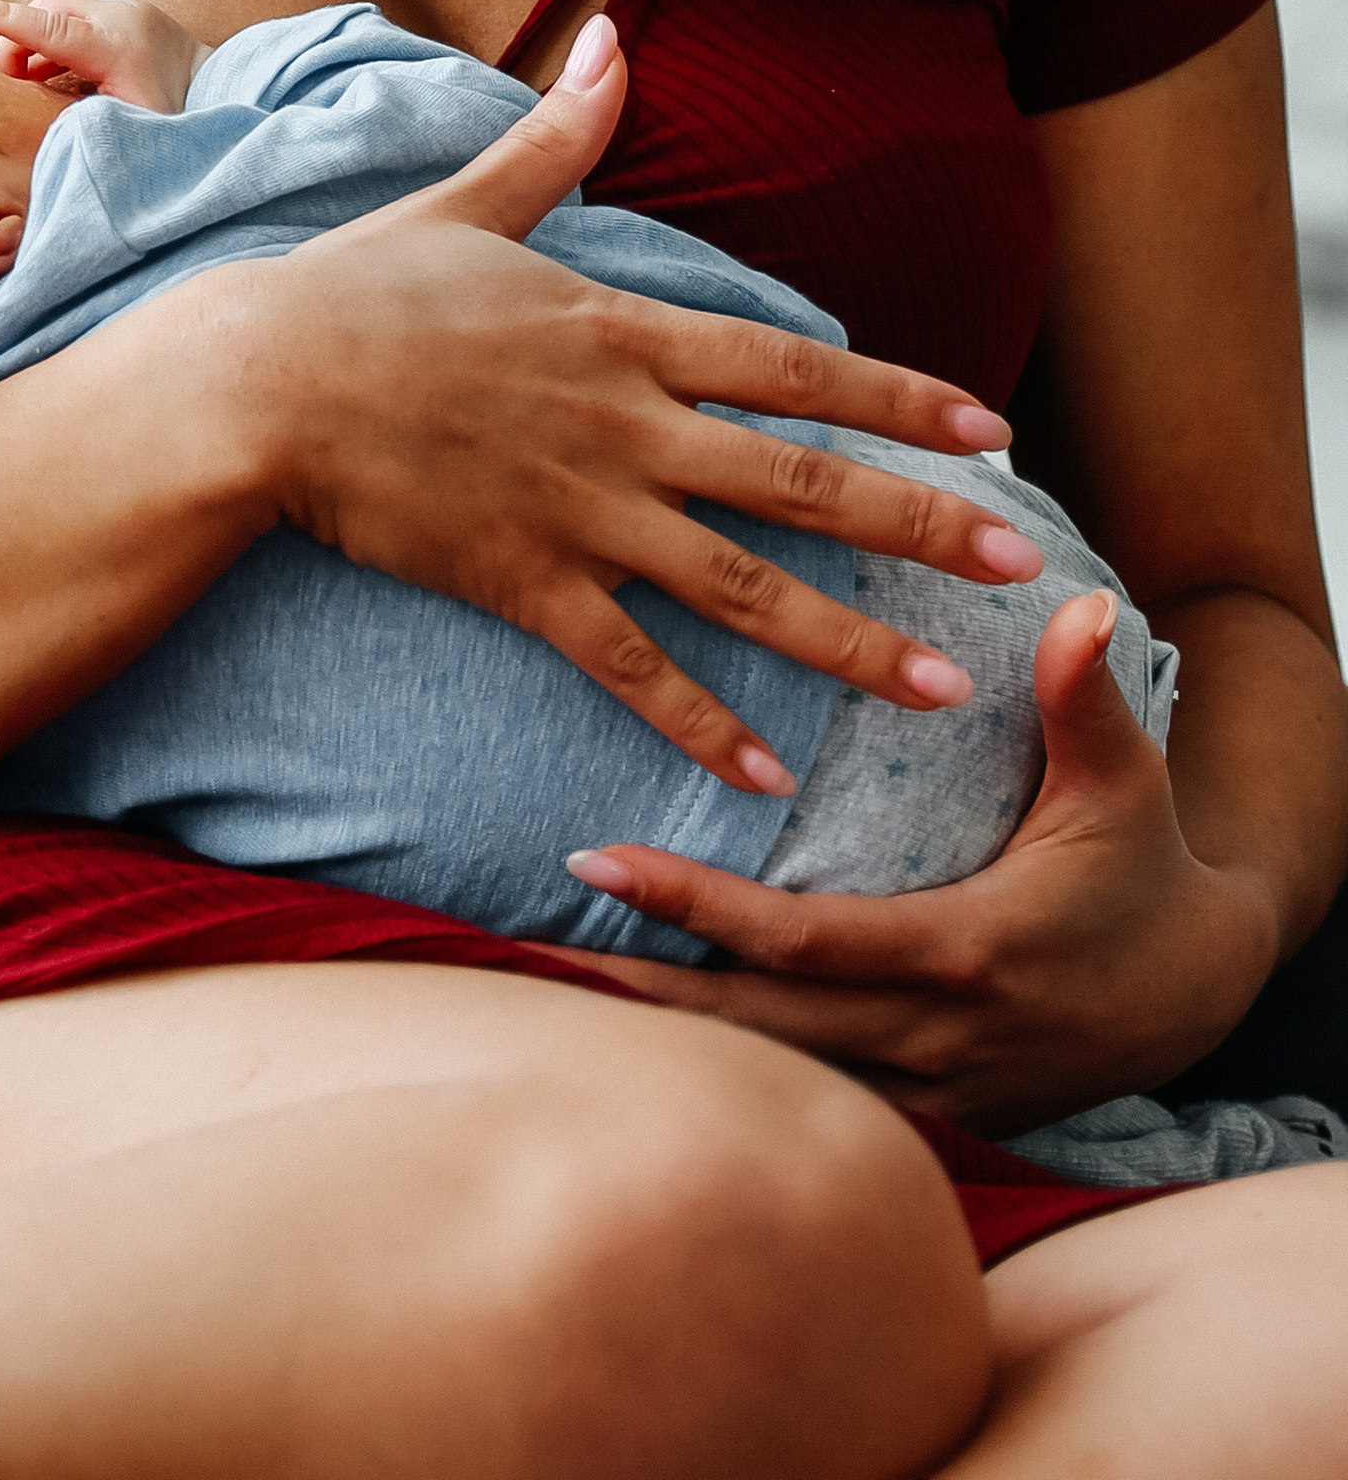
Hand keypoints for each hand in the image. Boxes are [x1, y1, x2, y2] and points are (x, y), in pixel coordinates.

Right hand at [0, 0, 206, 114]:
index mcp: (117, 49)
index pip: (53, 28)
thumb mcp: (134, 133)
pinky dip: (51, 38)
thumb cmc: (180, 119)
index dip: (8, 22)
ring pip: (59, 11)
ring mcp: (123, 8)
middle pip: (47, 12)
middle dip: (15, 38)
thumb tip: (43, 148)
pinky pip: (75, 16)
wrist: (224, 86)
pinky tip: (35, 67)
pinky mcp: (123, 10)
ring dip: (32, 40)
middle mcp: (118, 17)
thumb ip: (89, 131)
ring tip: (9, 73)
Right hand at [238, 22, 1046, 799]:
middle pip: (800, 480)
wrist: (256, 383)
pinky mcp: (522, 582)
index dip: (901, 398)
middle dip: (920, 526)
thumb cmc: (358, 291)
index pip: (795, 366)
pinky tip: (768, 775)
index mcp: (621, 330)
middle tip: (1020, 568)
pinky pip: (631, 664)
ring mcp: (577, 509)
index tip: (993, 432)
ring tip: (944, 691)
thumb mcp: (470, 204)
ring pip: (741, 587)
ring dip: (850, 642)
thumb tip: (615, 39)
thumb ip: (558, 139)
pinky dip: (702, 721)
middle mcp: (623, 424)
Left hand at [556, 591, 1283, 1131]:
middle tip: (523, 945)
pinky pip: (807, 1109)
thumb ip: (1085, 699)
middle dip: (637, 995)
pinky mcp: (925, 1117)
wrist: (1196, 992)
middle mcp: (933, 1041)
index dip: (693, 908)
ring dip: (668, 1052)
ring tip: (550, 999)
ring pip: (771, 1086)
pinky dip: (726, 1087)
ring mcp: (927, 1094)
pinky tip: (643, 1057)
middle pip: (755, 1033)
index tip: (595, 860)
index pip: (798, 941)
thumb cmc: (1144, 869)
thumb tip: (1077, 603)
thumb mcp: (1125, 785)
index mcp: (962, 953)